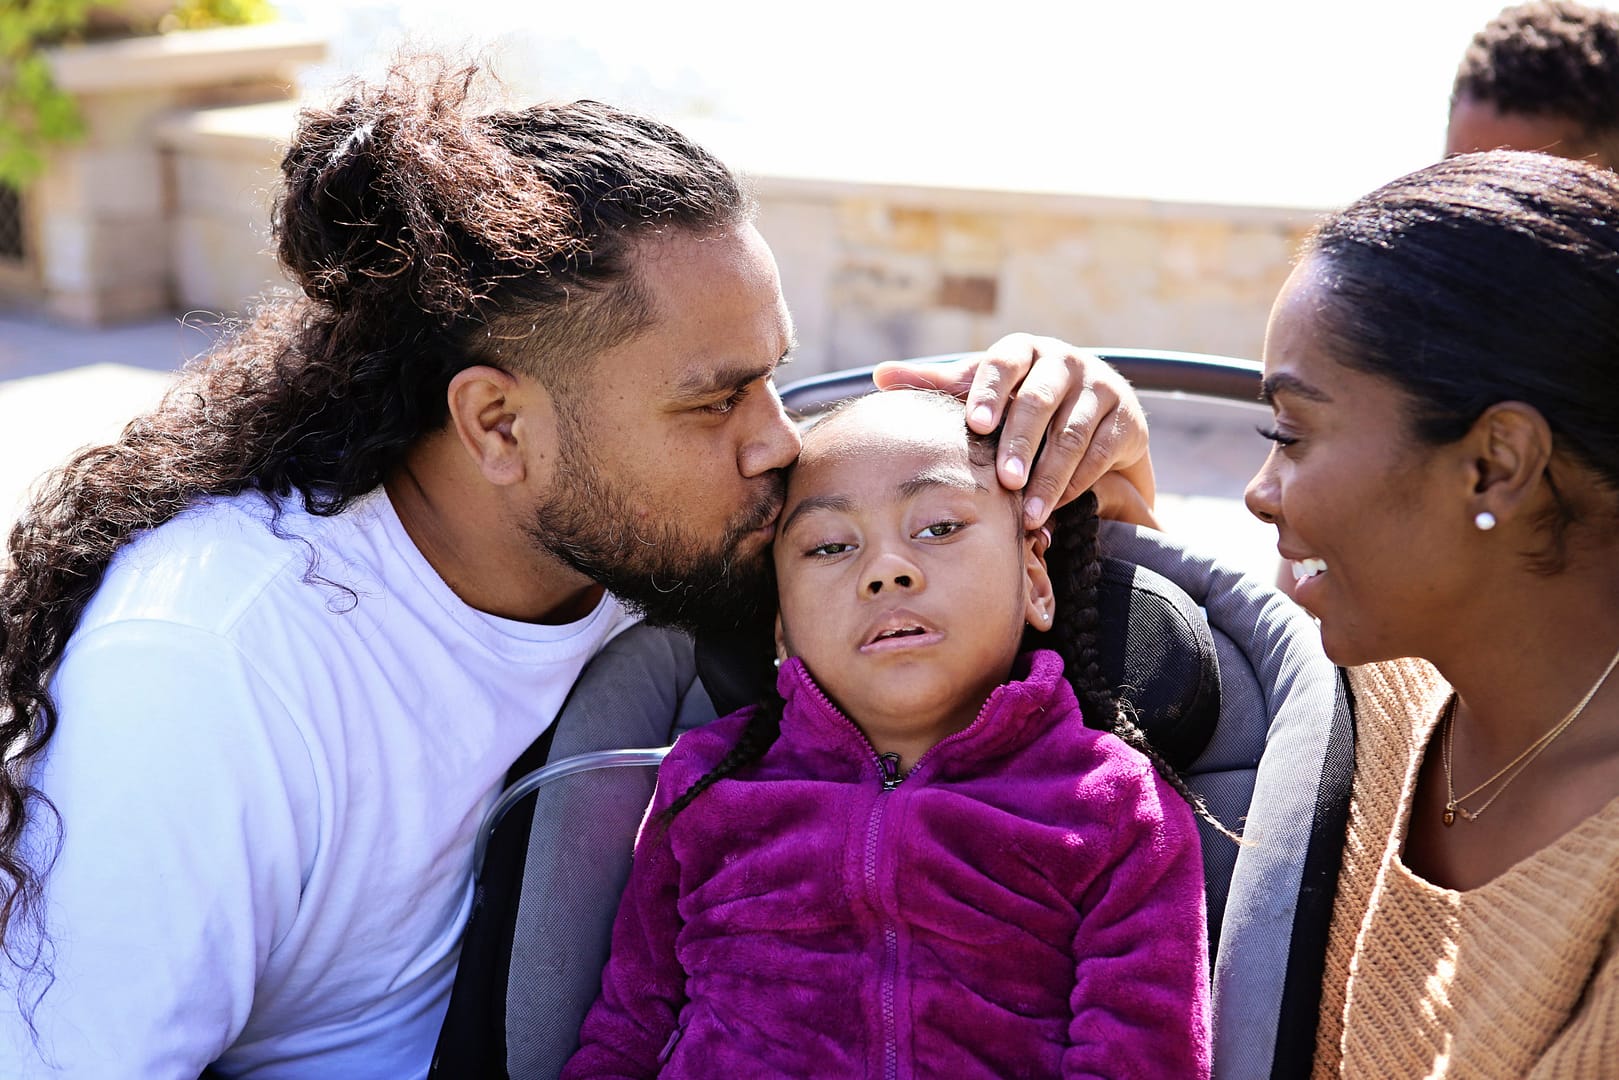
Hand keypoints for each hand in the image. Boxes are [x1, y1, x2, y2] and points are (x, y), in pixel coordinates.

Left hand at [873, 334, 1155, 526]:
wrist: (1094, 411)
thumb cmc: (1020, 400)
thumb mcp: (983, 390)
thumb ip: (938, 384)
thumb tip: (879, 376)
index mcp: (1022, 350)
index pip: (1002, 363)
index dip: (990, 392)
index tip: (976, 424)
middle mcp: (1063, 361)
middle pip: (1039, 402)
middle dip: (1021, 444)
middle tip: (1005, 482)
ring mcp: (1100, 387)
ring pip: (1073, 433)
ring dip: (1051, 476)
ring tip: (1031, 513)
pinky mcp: (1128, 418)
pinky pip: (1101, 452)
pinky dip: (1078, 482)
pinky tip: (1058, 506)